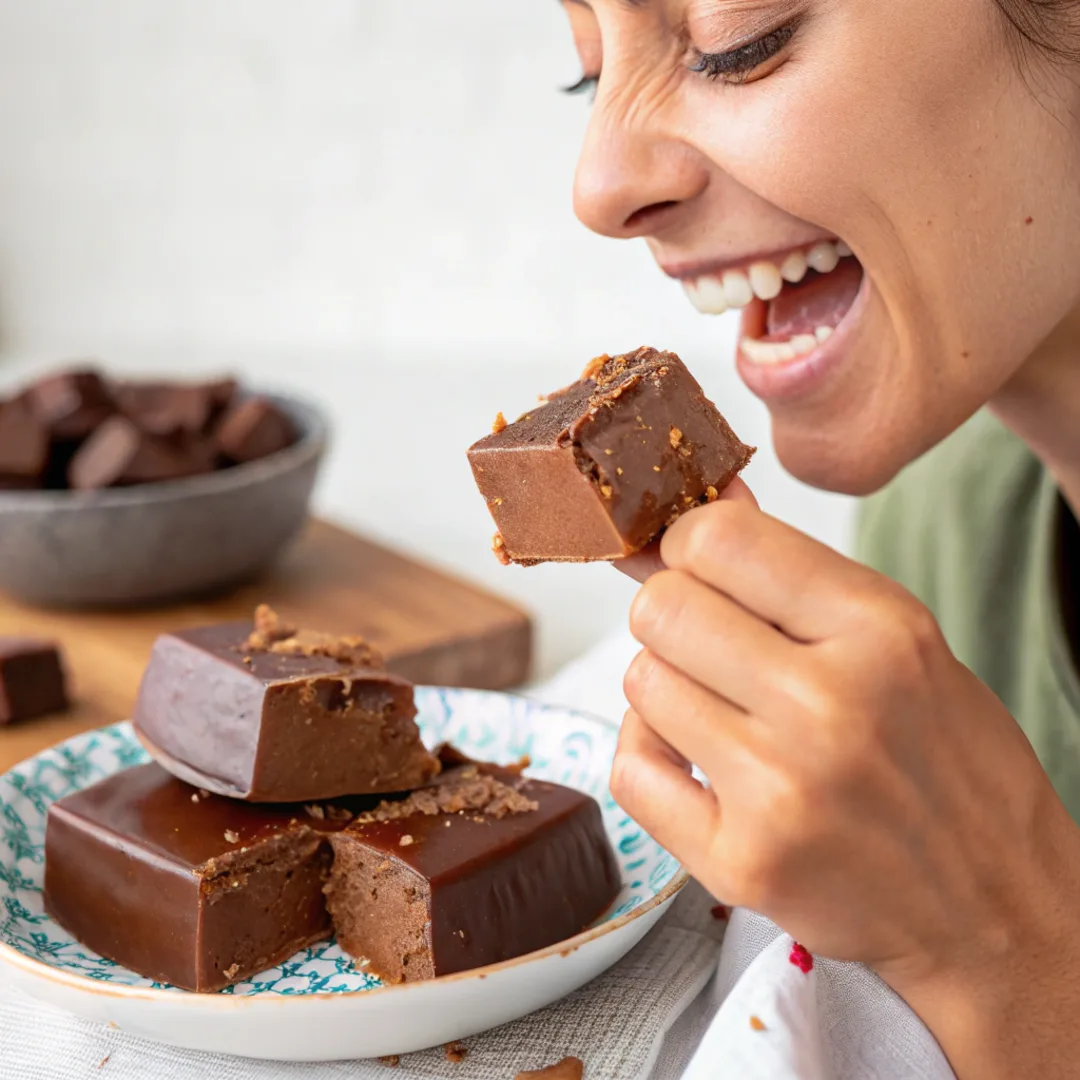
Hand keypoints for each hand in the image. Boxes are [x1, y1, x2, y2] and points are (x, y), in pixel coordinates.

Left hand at [612, 486, 1079, 1076]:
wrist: (998, 907)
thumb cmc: (950, 767)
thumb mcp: (902, 643)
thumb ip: (797, 575)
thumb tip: (710, 499)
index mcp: (880, 631)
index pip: (719, 537)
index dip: (689, 545)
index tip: (697, 567)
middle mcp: (828, 705)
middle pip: (661, 608)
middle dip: (671, 617)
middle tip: (706, 646)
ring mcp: (779, 790)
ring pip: (639, 682)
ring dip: (666, 689)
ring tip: (720, 713)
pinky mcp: (740, 863)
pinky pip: (630, 770)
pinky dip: (650, 757)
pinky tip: (697, 765)